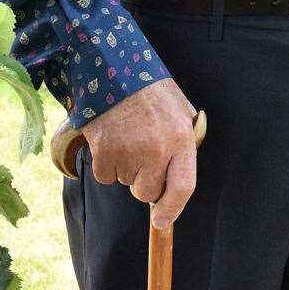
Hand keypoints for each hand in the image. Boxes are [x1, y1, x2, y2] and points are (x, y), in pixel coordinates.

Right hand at [79, 77, 198, 229]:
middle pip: (148, 191)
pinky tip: (110, 138)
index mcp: (181, 138)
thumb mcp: (179, 109)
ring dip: (124, 167)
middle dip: (143, 180)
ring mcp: (130, 153)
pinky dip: (105, 163)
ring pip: (125, 183)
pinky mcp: (104, 153)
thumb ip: (184, 140)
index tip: (162, 221)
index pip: (183, 187)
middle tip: (140, 151)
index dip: (173, 210)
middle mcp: (157, 150)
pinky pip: (105, 176)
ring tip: (126, 135)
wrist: (112, 68)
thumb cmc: (148, 88)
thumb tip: (180, 172)